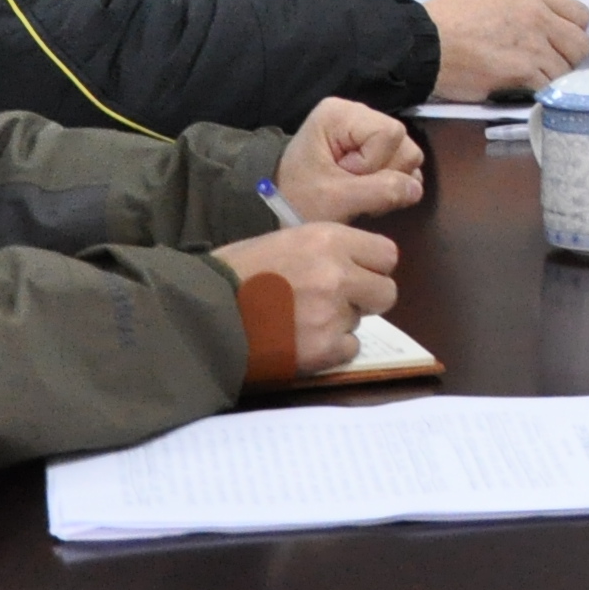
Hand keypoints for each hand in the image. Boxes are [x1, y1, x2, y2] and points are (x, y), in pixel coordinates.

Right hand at [212, 222, 396, 375]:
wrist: (201, 313)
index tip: (356, 274)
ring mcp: (332, 314)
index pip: (387, 255)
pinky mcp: (323, 350)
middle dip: (365, 298)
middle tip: (335, 302)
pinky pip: (348, 350)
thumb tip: (354, 267)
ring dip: (339, 323)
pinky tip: (300, 341)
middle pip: (386, 292)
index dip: (371, 267)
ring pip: (361, 322)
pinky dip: (329, 350)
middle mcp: (337, 274)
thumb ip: (325, 251)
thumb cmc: (235, 272)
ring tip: (300, 320)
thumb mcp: (285, 241)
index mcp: (328, 239)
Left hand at [271, 97, 424, 221]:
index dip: (375, 163)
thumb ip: (379, 192)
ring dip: (388, 180)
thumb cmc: (300, 198)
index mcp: (341, 114)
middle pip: (402, 142)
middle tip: (351, 188)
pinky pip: (400, 162)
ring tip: (357, 191)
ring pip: (406, 153)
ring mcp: (367, 128)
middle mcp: (357, 112)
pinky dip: (388, 181)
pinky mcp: (373, 145)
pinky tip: (364, 190)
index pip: (389, 134)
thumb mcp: (336, 199)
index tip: (344, 178)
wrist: (279, 206)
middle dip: (384, 173)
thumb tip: (416, 188)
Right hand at [424, 0, 588, 97]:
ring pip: (567, 67)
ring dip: (554, 76)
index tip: (559, 42)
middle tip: (550, 64)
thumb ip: (530, 5)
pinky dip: (541, 91)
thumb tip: (552, 25)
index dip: (572, 31)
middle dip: (569, 56)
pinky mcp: (523, 70)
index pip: (580, 13)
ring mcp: (533, 42)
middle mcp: (538, 13)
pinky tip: (524, 87)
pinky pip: (549, 85)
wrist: (425, 43)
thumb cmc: (453, 20)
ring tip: (532, 77)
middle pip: (580, 41)